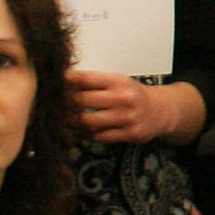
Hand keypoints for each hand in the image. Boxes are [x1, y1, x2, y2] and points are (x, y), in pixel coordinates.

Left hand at [67, 70, 192, 145]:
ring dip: (76, 122)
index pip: (86, 79)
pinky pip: (101, 136)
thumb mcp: (117, 82)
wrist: (161, 111)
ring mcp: (127, 117)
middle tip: (56, 107)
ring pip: (89, 121)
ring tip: (69, 120)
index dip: (67, 82)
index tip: (53, 85)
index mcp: (118, 81)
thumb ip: (94, 83)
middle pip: (83, 100)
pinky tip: (89, 130)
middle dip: (67, 104)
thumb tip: (63, 82)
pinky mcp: (130, 133)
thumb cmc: (133, 95)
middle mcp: (123, 97)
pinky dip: (91, 134)